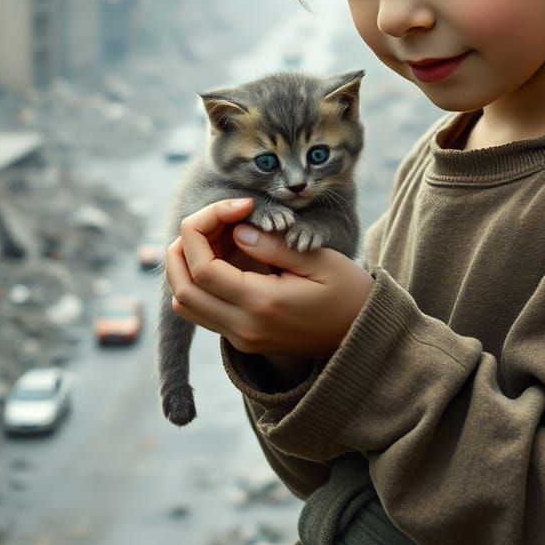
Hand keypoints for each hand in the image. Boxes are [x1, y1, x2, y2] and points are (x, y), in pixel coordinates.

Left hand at [165, 197, 373, 358]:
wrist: (362, 336)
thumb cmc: (348, 292)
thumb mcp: (319, 260)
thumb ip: (274, 245)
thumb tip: (237, 231)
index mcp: (262, 306)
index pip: (202, 269)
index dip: (205, 228)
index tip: (239, 205)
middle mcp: (243, 328)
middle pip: (182, 290)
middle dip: (184, 246)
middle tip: (216, 218)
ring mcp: (240, 338)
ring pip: (185, 303)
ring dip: (187, 264)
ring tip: (220, 233)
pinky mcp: (241, 339)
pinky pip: (202, 309)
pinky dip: (199, 278)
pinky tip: (227, 252)